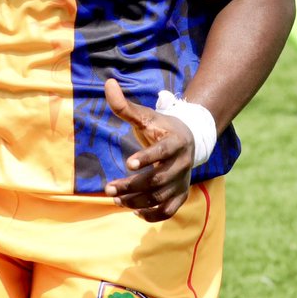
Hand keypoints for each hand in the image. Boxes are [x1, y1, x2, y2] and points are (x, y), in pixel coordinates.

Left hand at [102, 78, 194, 221]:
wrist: (189, 138)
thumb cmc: (161, 126)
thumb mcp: (145, 114)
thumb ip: (124, 104)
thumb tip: (107, 82)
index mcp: (175, 141)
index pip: (162, 151)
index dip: (147, 158)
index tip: (128, 163)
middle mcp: (183, 163)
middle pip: (158, 179)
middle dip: (132, 185)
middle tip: (109, 189)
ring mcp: (183, 180)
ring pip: (161, 197)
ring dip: (137, 201)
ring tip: (115, 198)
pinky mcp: (181, 194)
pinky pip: (169, 210)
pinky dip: (152, 214)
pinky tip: (134, 211)